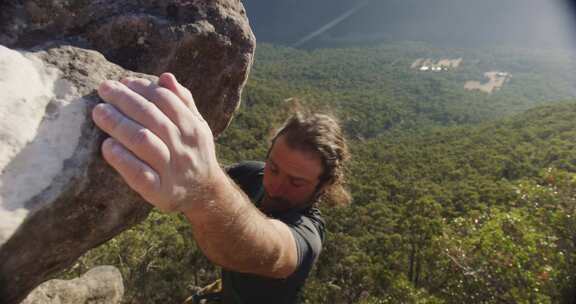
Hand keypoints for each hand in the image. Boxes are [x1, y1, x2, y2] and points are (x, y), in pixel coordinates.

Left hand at [92, 73, 224, 211]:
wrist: (204, 193)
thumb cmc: (193, 153)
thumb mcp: (197, 127)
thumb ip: (183, 103)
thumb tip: (166, 77)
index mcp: (193, 128)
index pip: (166, 100)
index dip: (142, 88)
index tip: (124, 82)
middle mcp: (183, 148)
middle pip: (151, 117)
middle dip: (125, 100)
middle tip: (104, 89)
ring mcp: (172, 171)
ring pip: (143, 141)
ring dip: (118, 124)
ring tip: (99, 112)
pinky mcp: (159, 192)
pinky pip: (139, 174)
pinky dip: (122, 159)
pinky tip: (107, 146)